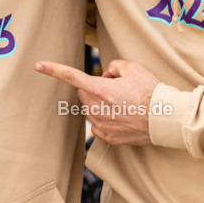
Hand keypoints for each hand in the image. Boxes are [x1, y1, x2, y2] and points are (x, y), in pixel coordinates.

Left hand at [36, 59, 159, 145]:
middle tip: (116, 87)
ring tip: (123, 102)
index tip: (38, 65)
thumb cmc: (150, 91)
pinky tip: (122, 115)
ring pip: (90, 108)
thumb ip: (113, 66)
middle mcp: (96, 109)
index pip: (71, 76)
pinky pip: (97, 123)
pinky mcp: (108, 137)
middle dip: (94, 87)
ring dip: (100, 103)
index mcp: (100, 89)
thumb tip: (106, 76)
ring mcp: (101, 125)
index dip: (53, 69)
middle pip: (83, 93)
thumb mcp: (133, 67)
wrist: (164, 118)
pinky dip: (105, 117)